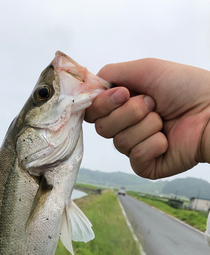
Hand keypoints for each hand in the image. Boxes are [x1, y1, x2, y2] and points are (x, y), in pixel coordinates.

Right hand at [85, 58, 209, 178]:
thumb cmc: (186, 88)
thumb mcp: (146, 69)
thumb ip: (112, 73)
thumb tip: (88, 84)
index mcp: (123, 105)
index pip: (93, 111)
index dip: (103, 104)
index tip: (123, 93)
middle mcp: (126, 126)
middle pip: (102, 127)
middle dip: (128, 113)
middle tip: (152, 104)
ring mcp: (135, 148)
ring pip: (120, 142)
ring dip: (145, 126)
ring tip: (164, 121)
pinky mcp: (146, 166)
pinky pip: (135, 158)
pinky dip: (152, 145)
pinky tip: (167, 140)